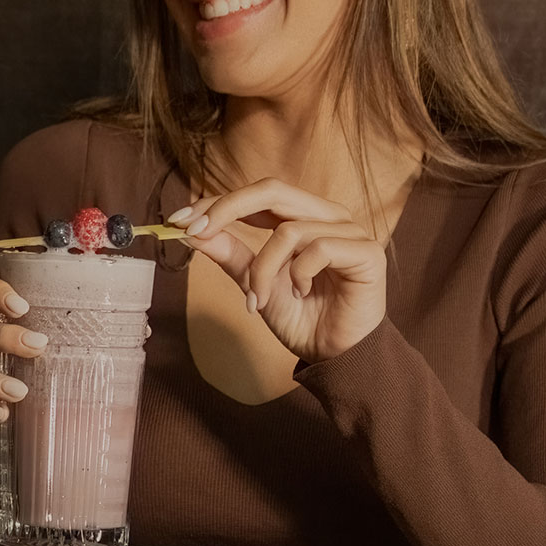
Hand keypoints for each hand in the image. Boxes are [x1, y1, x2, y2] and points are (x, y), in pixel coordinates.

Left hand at [172, 180, 386, 361]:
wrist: (334, 356)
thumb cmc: (301, 318)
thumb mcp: (254, 283)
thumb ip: (229, 253)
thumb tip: (192, 230)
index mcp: (303, 216)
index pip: (256, 194)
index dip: (217, 202)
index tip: (179, 220)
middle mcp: (327, 215)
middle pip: (272, 189)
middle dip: (227, 209)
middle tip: (197, 232)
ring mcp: (350, 231)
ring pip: (288, 230)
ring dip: (263, 270)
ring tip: (258, 301)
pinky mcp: (367, 252)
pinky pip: (319, 249)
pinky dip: (298, 275)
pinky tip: (301, 294)